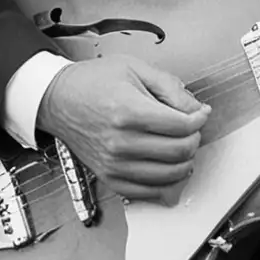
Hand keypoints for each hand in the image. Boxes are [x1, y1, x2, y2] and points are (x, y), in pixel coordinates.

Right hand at [37, 56, 209, 203]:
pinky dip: (166, 182)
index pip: (181, 126)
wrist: (57, 99)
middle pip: (179, 152)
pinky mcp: (109, 177)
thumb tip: (195, 108)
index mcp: (128, 112)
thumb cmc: (92, 81)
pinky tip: (169, 166)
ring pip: (169, 175)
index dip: (199, 119)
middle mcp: (121, 143)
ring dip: (185, 161)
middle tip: (192, 128)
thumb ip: (169, 87)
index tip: (201, 113)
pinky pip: (148, 191)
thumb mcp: (134, 68)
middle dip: (194, 139)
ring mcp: (114, 164)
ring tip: (182, 145)